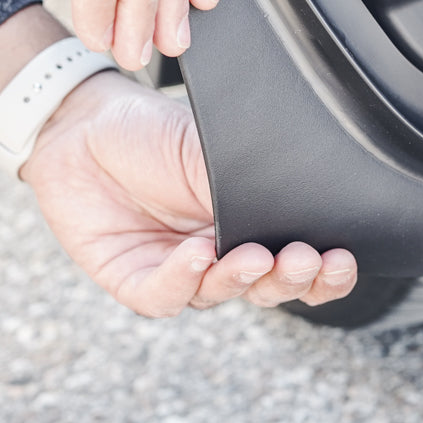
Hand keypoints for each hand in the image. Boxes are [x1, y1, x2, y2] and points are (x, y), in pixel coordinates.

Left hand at [20, 72, 357, 317]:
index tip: (341, 258)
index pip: (295, 264)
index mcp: (247, 224)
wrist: (81, 126)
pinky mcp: (134, 282)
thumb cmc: (149, 133)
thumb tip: (304, 199)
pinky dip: (184, 279)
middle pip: (266, 289)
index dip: (323, 274)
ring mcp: (176, 272)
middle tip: (304, 260)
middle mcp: (217, 255)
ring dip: (241, 279)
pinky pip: (165, 296)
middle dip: (291, 281)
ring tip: (254, 256)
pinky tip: (196, 254)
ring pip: (219, 296)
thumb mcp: (210, 149)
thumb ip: (252, 180)